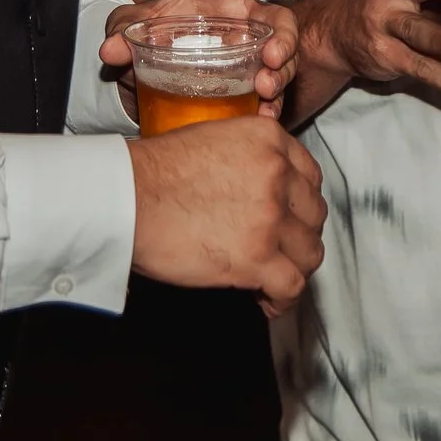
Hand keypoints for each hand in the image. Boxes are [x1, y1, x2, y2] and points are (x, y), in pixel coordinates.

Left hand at [100, 0, 299, 114]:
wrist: (155, 61)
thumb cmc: (155, 29)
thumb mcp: (134, 26)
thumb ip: (122, 30)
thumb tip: (110, 50)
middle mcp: (244, 16)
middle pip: (278, 19)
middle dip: (283, 37)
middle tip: (272, 57)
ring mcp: (253, 49)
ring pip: (282, 56)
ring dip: (282, 73)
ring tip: (266, 90)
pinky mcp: (253, 78)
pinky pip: (272, 90)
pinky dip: (271, 103)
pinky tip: (263, 116)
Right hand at [127, 113, 326, 315]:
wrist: (126, 198)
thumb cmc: (153, 173)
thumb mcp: (213, 139)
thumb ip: (248, 157)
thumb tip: (257, 188)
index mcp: (268, 140)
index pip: (309, 176)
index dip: (300, 203)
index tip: (289, 218)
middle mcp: (277, 175)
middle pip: (314, 215)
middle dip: (298, 235)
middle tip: (278, 249)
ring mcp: (270, 217)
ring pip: (310, 251)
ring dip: (294, 267)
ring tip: (272, 278)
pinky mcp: (256, 258)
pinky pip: (292, 285)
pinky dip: (283, 299)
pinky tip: (267, 301)